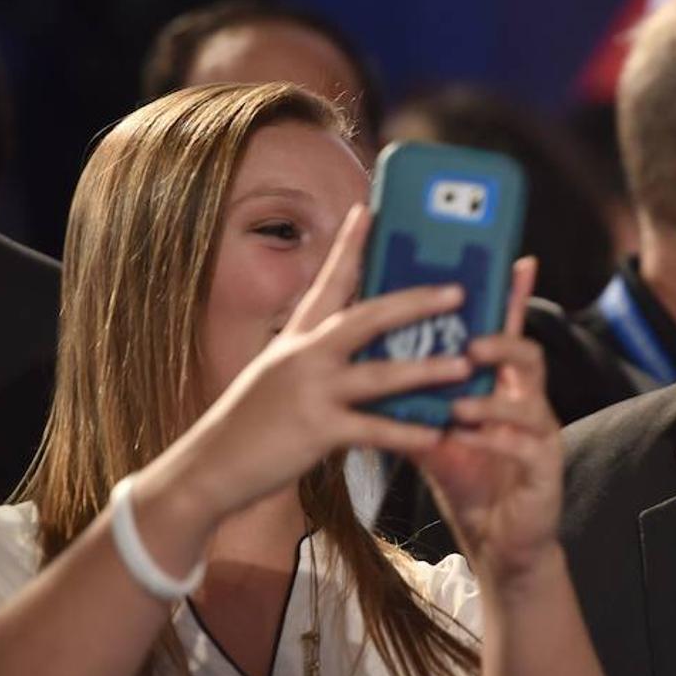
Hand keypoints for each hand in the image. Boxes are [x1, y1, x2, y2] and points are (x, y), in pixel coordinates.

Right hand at [166, 205, 469, 517]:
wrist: (211, 466)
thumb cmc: (253, 422)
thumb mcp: (279, 372)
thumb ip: (316, 353)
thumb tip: (361, 338)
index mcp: (298, 337)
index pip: (328, 280)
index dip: (349, 244)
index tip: (368, 209)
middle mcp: (304, 355)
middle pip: (367, 317)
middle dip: (415, 302)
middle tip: (457, 291)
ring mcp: (311, 391)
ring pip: (379, 374)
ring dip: (426, 370)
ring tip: (465, 365)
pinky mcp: (316, 431)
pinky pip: (372, 430)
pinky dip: (406, 433)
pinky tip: (436, 434)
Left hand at [415, 257, 563, 585]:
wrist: (498, 541)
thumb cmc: (470, 478)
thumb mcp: (436, 431)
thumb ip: (415, 397)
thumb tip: (370, 359)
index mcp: (502, 385)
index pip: (506, 331)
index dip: (512, 295)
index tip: (514, 259)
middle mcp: (528, 401)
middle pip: (528, 353)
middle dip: (500, 342)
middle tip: (468, 342)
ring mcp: (541, 434)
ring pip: (529, 400)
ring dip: (492, 399)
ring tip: (459, 402)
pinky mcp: (545, 469)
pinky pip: (526, 446)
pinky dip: (495, 439)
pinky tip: (468, 439)